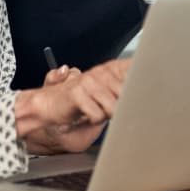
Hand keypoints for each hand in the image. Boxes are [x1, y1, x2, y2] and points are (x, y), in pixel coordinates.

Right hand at [16, 59, 131, 140]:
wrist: (48, 106)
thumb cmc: (79, 103)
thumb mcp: (106, 97)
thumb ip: (123, 92)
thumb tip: (141, 94)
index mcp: (109, 70)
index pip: (134, 71)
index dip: (137, 87)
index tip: (138, 94)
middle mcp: (100, 72)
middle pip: (127, 96)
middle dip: (120, 108)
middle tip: (106, 109)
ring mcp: (88, 81)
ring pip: (113, 108)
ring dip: (104, 115)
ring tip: (94, 111)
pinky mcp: (77, 93)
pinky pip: (97, 114)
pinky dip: (93, 120)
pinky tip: (85, 115)